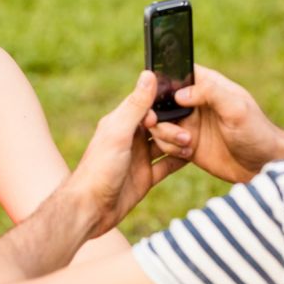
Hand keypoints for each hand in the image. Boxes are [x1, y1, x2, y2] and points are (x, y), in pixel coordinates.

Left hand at [68, 72, 188, 237]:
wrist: (90, 209)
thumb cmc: (98, 169)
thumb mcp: (118, 133)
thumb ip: (135, 106)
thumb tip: (149, 74)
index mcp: (121, 122)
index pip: (147, 105)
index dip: (163, 104)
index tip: (181, 102)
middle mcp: (131, 138)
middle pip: (160, 124)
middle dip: (175, 125)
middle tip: (187, 131)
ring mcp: (139, 158)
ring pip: (165, 144)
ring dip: (179, 142)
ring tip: (191, 143)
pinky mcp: (145, 177)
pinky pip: (167, 166)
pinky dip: (179, 161)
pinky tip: (193, 157)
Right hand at [145, 65, 283, 182]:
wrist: (263, 165)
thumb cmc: (257, 132)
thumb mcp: (237, 109)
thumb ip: (211, 94)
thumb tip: (180, 94)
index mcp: (207, 85)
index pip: (177, 72)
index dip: (161, 81)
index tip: (156, 96)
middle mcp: (194, 102)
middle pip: (160, 100)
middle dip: (157, 113)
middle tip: (164, 125)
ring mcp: (189, 124)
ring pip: (158, 123)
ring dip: (165, 134)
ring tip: (186, 143)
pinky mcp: (186, 144)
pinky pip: (165, 143)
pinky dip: (169, 148)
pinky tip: (187, 153)